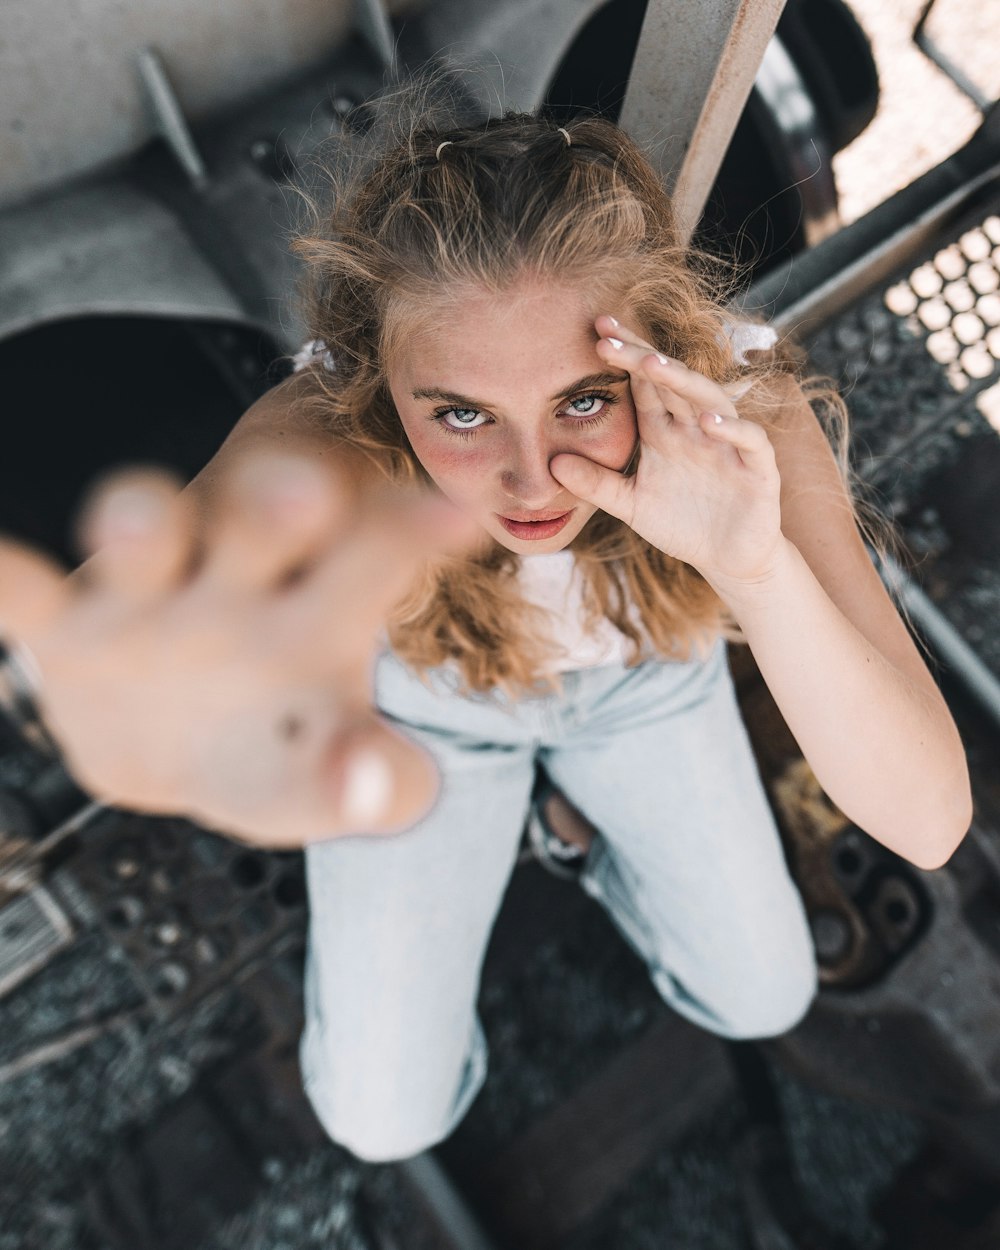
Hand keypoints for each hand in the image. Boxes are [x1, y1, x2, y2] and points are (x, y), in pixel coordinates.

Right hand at [0, 439, 477, 847]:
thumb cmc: (277, 747)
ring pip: (149, 533)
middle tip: (302, 490)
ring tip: (132, 520)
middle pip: (265, 521)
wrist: (180, 745)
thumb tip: (378, 786)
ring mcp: (154, 591)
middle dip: (279, 503)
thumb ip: (372, 781)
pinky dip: (4, 577)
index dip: (410, 534)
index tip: (455, 515)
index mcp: (328, 599)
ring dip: (140, 521)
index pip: (376, 553)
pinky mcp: (70, 624)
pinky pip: (26, 593)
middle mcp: (247, 573)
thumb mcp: (330, 769)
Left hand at [550, 316, 782, 585]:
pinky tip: (708, 422)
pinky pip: (750, 441)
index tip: (595, 333)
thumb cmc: (680, 524)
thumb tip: (552, 464)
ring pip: (709, 400)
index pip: (643, 385)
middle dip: (642, 357)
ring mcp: (728, 445)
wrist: (727, 559)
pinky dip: (733, 429)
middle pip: (671, 382)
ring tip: (652, 364)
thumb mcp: (630, 505)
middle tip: (609, 335)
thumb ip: (596, 484)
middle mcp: (695, 428)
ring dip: (682, 381)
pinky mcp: (758, 469)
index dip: (624, 358)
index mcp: (664, 431)